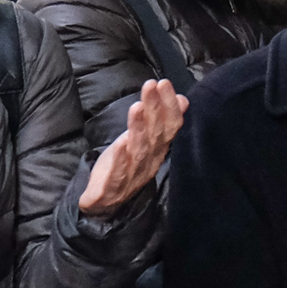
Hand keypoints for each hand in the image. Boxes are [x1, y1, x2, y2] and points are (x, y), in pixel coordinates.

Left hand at [79, 79, 189, 215]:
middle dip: (154, 108)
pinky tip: (120, 144)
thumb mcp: (142, 141)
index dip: (169, 105)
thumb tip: (182, 99)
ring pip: (138, 151)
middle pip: (155, 134)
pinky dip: (120, 159)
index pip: (169, 126)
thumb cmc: (124, 166)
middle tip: (152, 85)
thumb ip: (160, 121)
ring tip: (137, 107)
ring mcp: (132, 175)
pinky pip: (118, 174)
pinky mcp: (113, 188)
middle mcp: (148, 161)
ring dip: (138, 129)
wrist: (104, 204)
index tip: (164, 83)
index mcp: (157, 150)